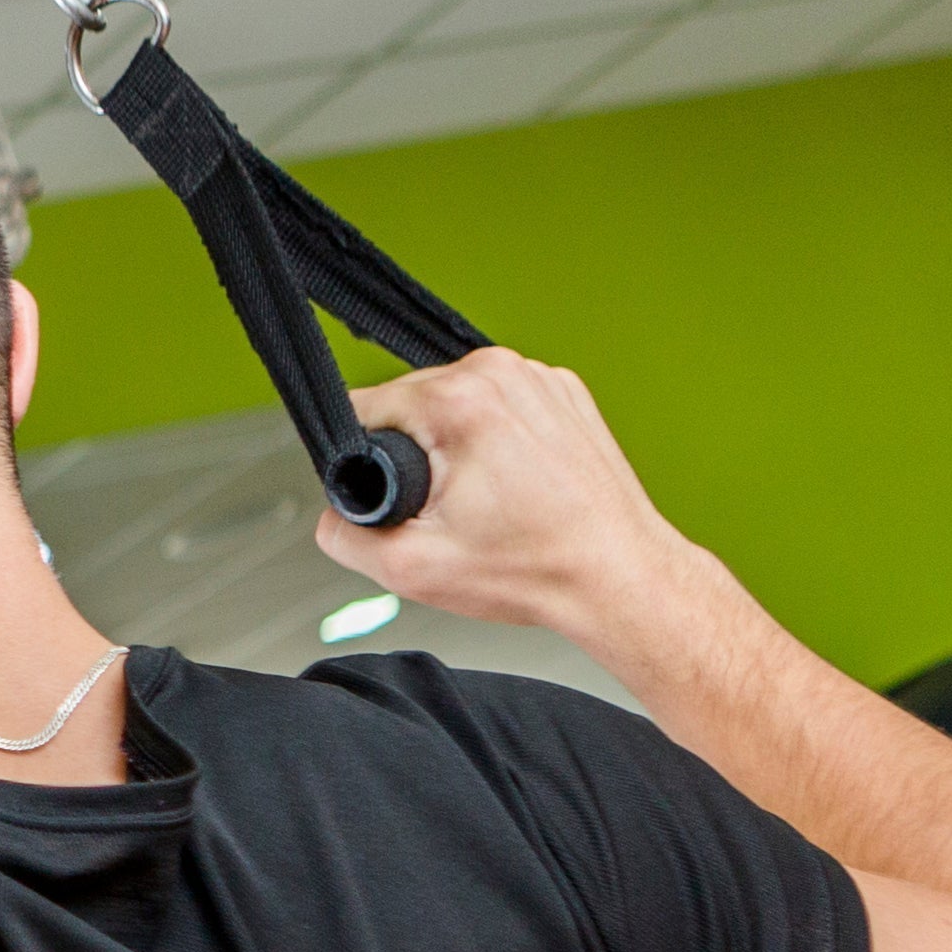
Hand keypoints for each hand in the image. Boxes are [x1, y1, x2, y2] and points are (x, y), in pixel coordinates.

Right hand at [321, 347, 732, 667]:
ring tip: (490, 499)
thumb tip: (332, 516)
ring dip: (455, 445)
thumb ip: (344, 536)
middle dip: (415, 453)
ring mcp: (540, 379)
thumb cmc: (537, 570)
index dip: (366, 457)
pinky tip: (516, 484)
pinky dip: (496, 440)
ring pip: (456, 403)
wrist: (620, 578)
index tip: (406, 498)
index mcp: (461, 401)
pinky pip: (500, 407)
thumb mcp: (411, 569)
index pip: (366, 405)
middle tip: (453, 510)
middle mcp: (502, 374)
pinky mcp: (565, 393)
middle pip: (412, 402)